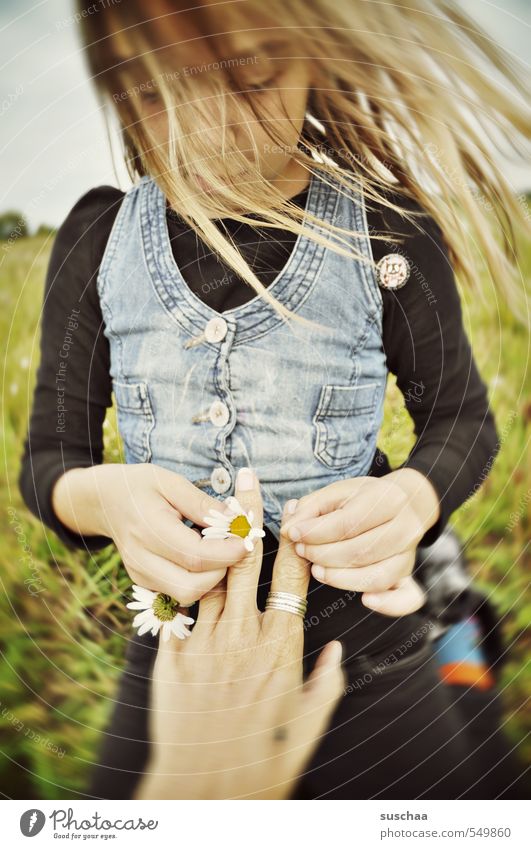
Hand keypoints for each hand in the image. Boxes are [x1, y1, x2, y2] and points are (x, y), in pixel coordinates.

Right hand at [52, 463, 249, 603]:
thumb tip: (236, 520)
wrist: (103, 500)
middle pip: (191, 587)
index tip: (248, 540)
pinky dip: (198, 580)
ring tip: (220, 551)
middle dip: (221, 572)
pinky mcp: (143, 582)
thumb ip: (202, 504)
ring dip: (211, 578)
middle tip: (235, 548)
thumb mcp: (170, 482)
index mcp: (148, 529)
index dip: (227, 553)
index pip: (195, 556)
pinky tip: (204, 558)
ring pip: (185, 595)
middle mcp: (140, 558)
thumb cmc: (139, 485)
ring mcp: (139, 574)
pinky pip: (177, 593)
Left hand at [135, 467, 344, 799]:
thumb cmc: (265, 760)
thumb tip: (335, 650)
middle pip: (248, 559)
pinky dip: (184, 580)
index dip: (295, 539)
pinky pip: (180, 606)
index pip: (293, 576)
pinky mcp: (174, 655)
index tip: (294, 512)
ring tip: (213, 504)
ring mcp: (206, 641)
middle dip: (248, 513)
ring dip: (214, 538)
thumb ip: (326, 682)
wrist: (206, 791)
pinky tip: (180, 557)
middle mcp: (244, 633)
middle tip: (246, 479)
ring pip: (211, 572)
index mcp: (282, 645)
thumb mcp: (308, 723)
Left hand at [280, 468, 439, 615]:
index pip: (349, 522)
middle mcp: (406, 527)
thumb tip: (290, 528)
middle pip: (361, 550)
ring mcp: (410, 553)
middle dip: (324, 555)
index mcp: (389, 499)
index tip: (293, 534)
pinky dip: (388, 603)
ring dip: (340, 578)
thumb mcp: (338, 492)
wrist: (405, 504)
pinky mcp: (409, 574)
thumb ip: (311, 507)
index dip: (316, 532)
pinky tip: (365, 600)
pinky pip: (408, 597)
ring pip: (376, 575)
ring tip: (316, 570)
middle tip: (302, 551)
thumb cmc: (364, 498)